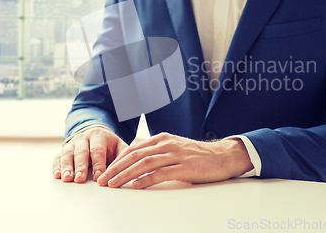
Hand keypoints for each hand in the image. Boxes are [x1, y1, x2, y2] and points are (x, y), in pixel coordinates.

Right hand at [52, 126, 127, 182]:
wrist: (96, 134)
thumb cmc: (109, 145)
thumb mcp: (119, 147)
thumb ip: (122, 156)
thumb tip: (126, 170)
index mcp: (99, 137)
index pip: (98, 150)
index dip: (98, 164)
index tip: (99, 177)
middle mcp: (84, 138)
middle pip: (81, 151)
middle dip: (81, 166)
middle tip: (80, 179)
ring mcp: (72, 144)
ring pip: (67, 153)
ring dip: (66, 166)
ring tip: (67, 178)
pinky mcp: (64, 150)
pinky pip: (58, 157)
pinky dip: (56, 166)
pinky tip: (57, 175)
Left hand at [97, 132, 252, 188]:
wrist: (223, 156)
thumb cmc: (198, 155)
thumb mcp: (175, 148)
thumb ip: (158, 152)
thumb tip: (137, 161)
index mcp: (162, 139)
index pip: (133, 149)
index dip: (117, 161)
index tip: (105, 172)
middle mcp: (166, 144)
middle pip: (135, 155)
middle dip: (116, 168)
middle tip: (102, 180)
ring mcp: (176, 155)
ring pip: (144, 163)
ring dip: (126, 174)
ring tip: (113, 184)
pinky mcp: (184, 167)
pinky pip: (161, 173)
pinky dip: (146, 179)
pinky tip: (136, 186)